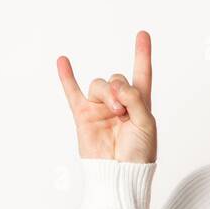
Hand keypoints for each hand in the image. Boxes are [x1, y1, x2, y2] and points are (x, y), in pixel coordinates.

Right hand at [57, 30, 156, 163]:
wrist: (120, 174)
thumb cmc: (139, 154)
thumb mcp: (146, 124)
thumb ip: (135, 99)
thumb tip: (116, 85)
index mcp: (140, 103)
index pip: (142, 73)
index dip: (142, 54)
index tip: (143, 35)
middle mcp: (119, 103)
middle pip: (116, 78)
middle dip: (120, 89)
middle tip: (123, 110)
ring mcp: (100, 108)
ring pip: (99, 85)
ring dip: (106, 94)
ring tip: (114, 112)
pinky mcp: (83, 115)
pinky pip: (72, 92)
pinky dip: (67, 77)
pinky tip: (63, 61)